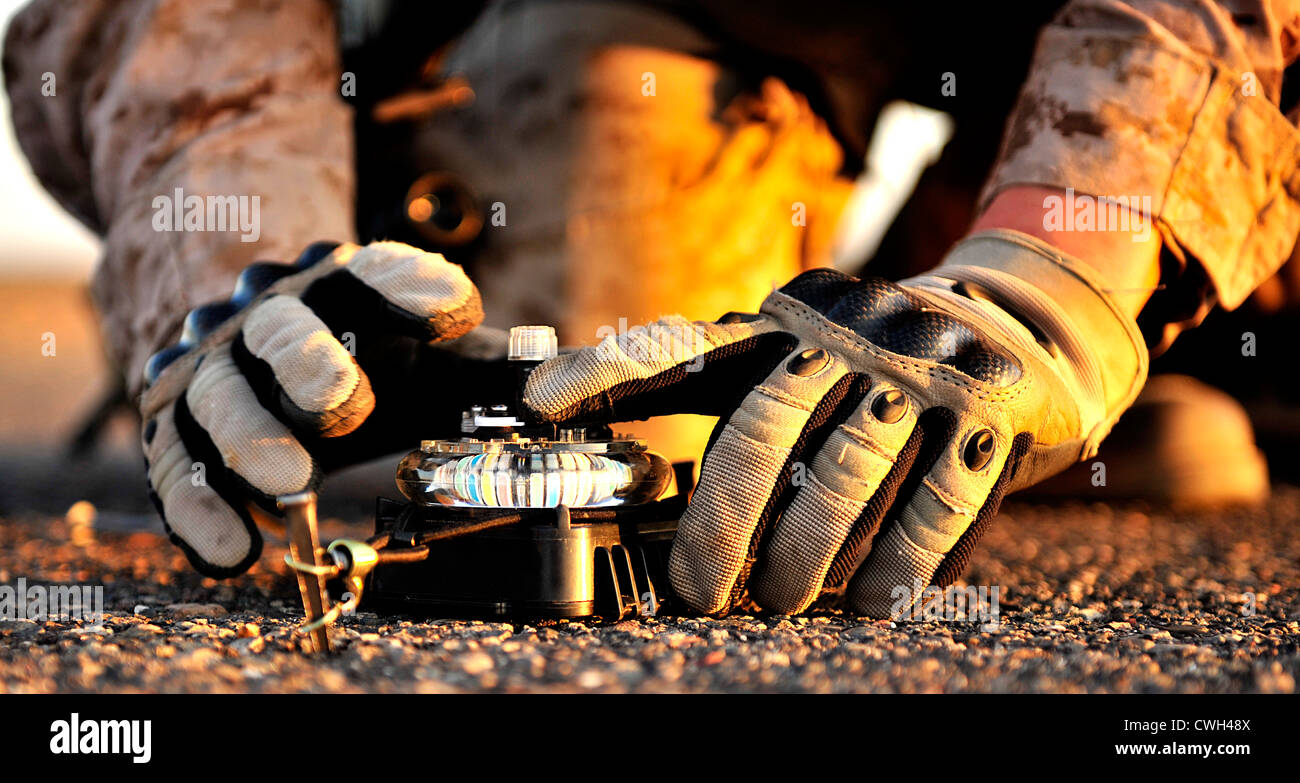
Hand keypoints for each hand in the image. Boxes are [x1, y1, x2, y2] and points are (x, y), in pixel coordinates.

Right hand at [139, 241, 503, 576]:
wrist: (265, 363)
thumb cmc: (377, 365)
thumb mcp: (441, 365)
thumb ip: (506, 375)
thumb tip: (591, 383)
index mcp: (345, 287)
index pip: (377, 272)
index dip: (411, 286)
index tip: (456, 312)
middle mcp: (270, 316)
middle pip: (281, 326)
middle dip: (311, 360)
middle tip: (344, 402)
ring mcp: (215, 369)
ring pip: (218, 393)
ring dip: (251, 437)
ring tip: (294, 485)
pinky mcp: (176, 429)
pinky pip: (174, 465)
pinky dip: (201, 510)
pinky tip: (236, 550)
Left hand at [522, 229, 1147, 615]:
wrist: (1030, 329)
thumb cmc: (882, 367)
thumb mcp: (806, 360)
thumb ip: (730, 394)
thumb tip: (635, 465)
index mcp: (786, 321)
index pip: (683, 345)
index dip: (606, 372)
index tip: (535, 406)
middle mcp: (845, 333)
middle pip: (759, 433)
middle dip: (721, 526)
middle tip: (703, 594)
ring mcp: (920, 367)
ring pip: (843, 476)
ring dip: (803, 556)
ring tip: (780, 604)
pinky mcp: (991, 409)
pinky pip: (934, 502)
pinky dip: (895, 566)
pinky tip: (868, 606)